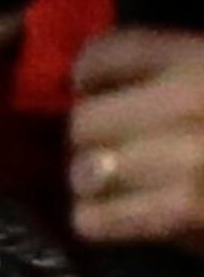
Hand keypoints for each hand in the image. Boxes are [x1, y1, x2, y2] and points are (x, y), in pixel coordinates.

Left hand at [66, 26, 203, 252]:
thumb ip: (175, 80)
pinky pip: (96, 217)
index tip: (92, 94)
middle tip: (106, 156)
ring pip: (85, 170)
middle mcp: (192, 98)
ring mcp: (189, 154)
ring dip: (91, 185)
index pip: (109, 53)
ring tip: (114, 189)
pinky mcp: (185, 208)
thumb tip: (94, 89)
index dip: (87, 77)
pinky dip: (99, 223)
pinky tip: (115, 220)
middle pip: (85, 119)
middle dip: (89, 143)